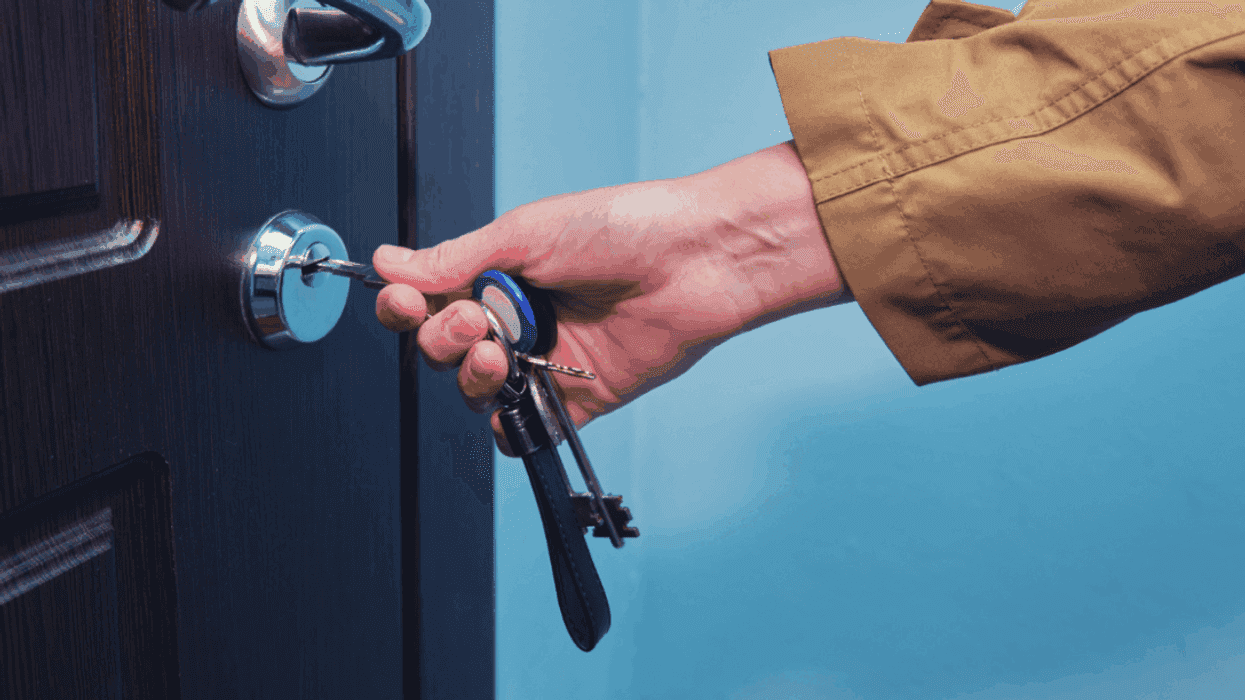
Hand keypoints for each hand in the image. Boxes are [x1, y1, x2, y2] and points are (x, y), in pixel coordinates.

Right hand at [372, 142, 848, 455]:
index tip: (403, 301)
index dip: (407, 306)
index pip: (431, 300)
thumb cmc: (622, 228)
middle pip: (445, 350)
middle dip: (443, 339)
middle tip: (473, 323)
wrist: (695, 260)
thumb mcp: (524, 233)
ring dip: (472, 376)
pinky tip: (510, 407)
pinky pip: (526, 426)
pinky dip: (509, 426)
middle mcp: (519, 318)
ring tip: (497, 353)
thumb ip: (454, 260)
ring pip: (478, 390)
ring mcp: (547, 360)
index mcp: (501, 274)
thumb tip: (390, 263)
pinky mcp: (579, 396)